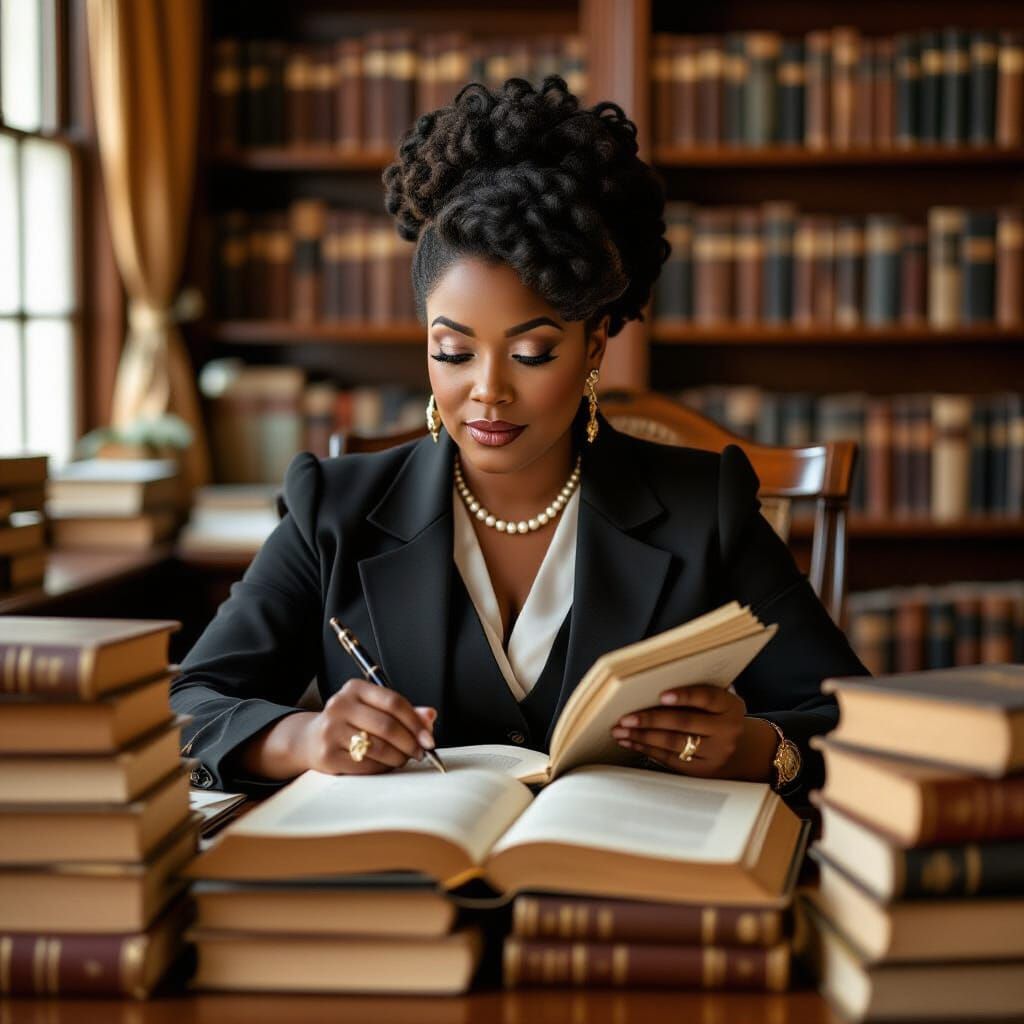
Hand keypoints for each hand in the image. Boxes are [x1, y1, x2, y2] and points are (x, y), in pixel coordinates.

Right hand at [297, 679, 436, 774]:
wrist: (310, 740)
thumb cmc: (349, 722)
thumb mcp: (373, 708)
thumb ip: (403, 712)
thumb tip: (430, 716)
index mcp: (354, 688)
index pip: (393, 702)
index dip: (416, 722)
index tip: (428, 738)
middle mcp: (340, 705)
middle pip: (387, 726)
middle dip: (410, 743)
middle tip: (420, 752)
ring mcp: (331, 730)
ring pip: (378, 747)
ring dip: (398, 757)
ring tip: (403, 759)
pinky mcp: (327, 755)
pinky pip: (365, 765)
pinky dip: (382, 767)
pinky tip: (385, 764)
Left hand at [611, 684, 760, 777]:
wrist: (740, 750)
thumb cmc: (717, 717)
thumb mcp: (717, 704)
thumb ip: (694, 696)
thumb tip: (649, 690)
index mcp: (730, 707)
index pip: (707, 697)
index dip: (684, 696)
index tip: (661, 695)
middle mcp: (727, 731)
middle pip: (685, 723)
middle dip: (651, 719)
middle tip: (626, 717)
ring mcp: (716, 754)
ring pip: (674, 743)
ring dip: (642, 736)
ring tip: (621, 730)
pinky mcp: (703, 771)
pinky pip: (671, 759)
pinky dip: (647, 749)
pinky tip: (631, 742)